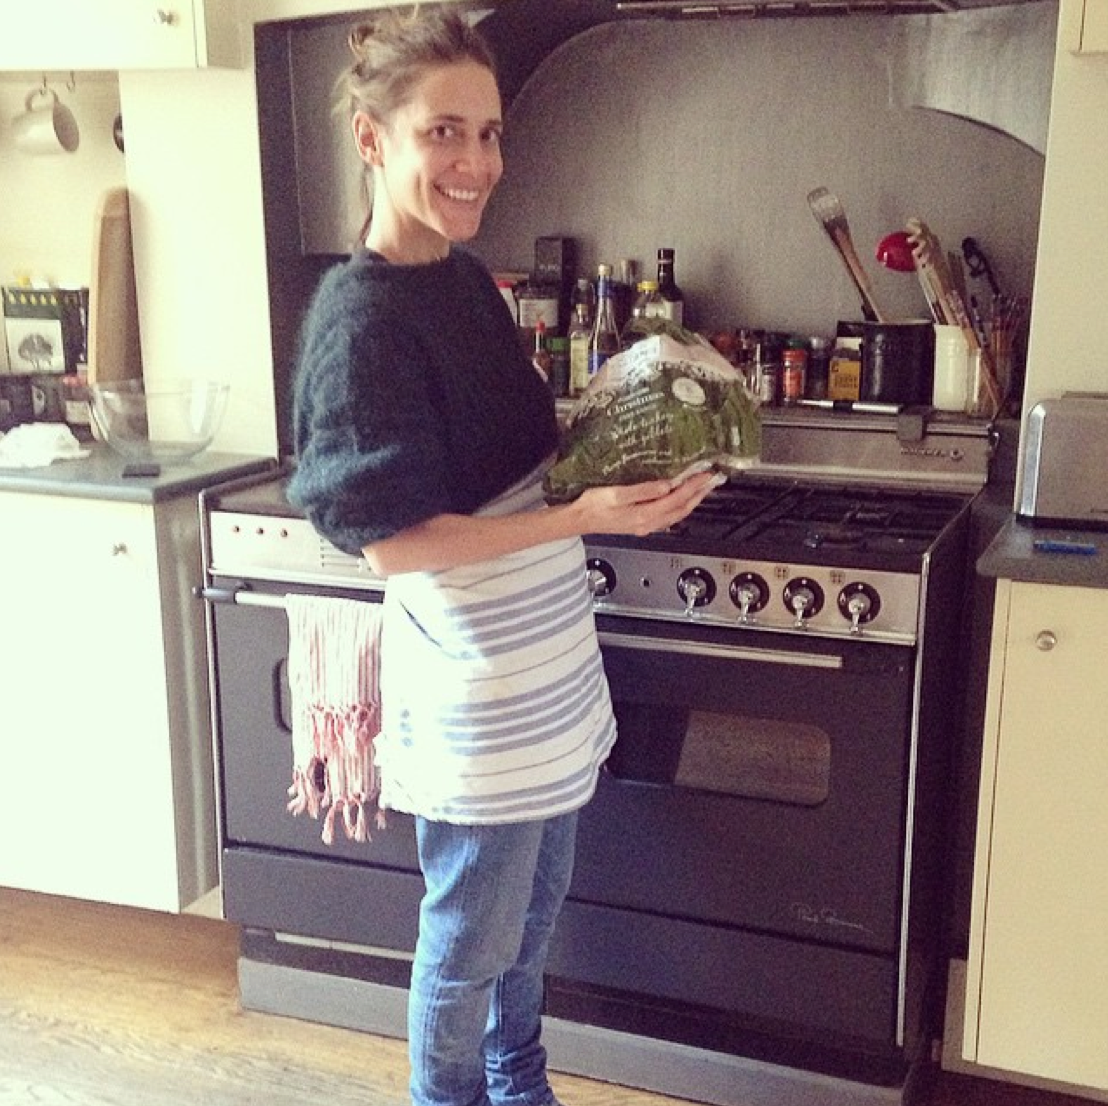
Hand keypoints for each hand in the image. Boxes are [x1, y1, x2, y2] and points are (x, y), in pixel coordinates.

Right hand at [575, 469, 724, 536]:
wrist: (578, 519)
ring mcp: (645, 526)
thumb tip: (667, 486)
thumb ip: (643, 490)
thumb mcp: (616, 494)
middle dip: (699, 495)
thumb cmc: (593, 505)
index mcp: (643, 514)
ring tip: (702, 489)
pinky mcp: (641, 524)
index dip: (693, 487)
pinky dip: (679, 507)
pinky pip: (668, 516)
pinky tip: (681, 500)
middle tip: (712, 480)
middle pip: (681, 509)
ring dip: (691, 501)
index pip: (676, 499)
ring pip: (676, 515)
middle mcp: (648, 523)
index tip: (705, 474)